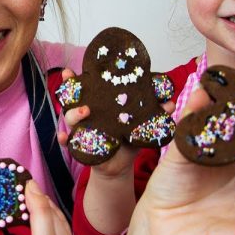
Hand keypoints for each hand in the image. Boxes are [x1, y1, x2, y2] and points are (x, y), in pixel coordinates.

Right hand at [57, 69, 174, 178]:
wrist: (120, 164)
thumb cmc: (127, 138)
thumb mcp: (139, 123)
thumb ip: (153, 112)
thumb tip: (170, 103)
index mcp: (99, 103)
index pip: (85, 87)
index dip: (74, 79)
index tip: (69, 71)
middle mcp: (87, 113)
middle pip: (73, 99)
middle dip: (72, 92)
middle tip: (86, 92)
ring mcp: (82, 128)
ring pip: (70, 118)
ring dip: (74, 114)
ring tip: (84, 112)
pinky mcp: (80, 145)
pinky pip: (68, 142)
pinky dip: (64, 140)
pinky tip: (64, 138)